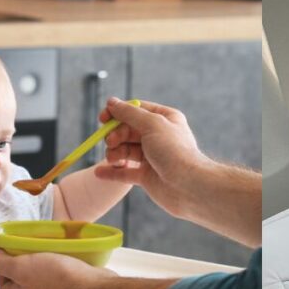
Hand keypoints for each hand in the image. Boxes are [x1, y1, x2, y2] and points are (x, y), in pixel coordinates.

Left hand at [0, 248, 116, 288]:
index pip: (3, 283)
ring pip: (42, 276)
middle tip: (29, 248)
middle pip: (23, 279)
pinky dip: (61, 263)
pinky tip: (65, 254)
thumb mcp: (21, 267)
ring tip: (48, 248)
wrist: (91, 288)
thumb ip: (3, 262)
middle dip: (24, 262)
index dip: (2, 267)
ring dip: (43, 261)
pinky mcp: (72, 288)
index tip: (8, 252)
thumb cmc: (57, 279)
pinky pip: (61, 274)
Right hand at [94, 97, 209, 217]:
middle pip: (127, 130)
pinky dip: (111, 172)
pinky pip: (124, 172)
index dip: (118, 113)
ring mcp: (152, 156)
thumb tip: (111, 102)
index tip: (103, 118)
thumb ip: (129, 113)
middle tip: (111, 141)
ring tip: (114, 159)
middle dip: (116, 135)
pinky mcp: (146, 176)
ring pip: (125, 150)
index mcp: (165, 119)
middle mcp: (158, 136)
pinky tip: (99, 172)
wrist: (189, 185)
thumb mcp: (152, 124)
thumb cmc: (174, 150)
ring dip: (114, 152)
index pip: (136, 110)